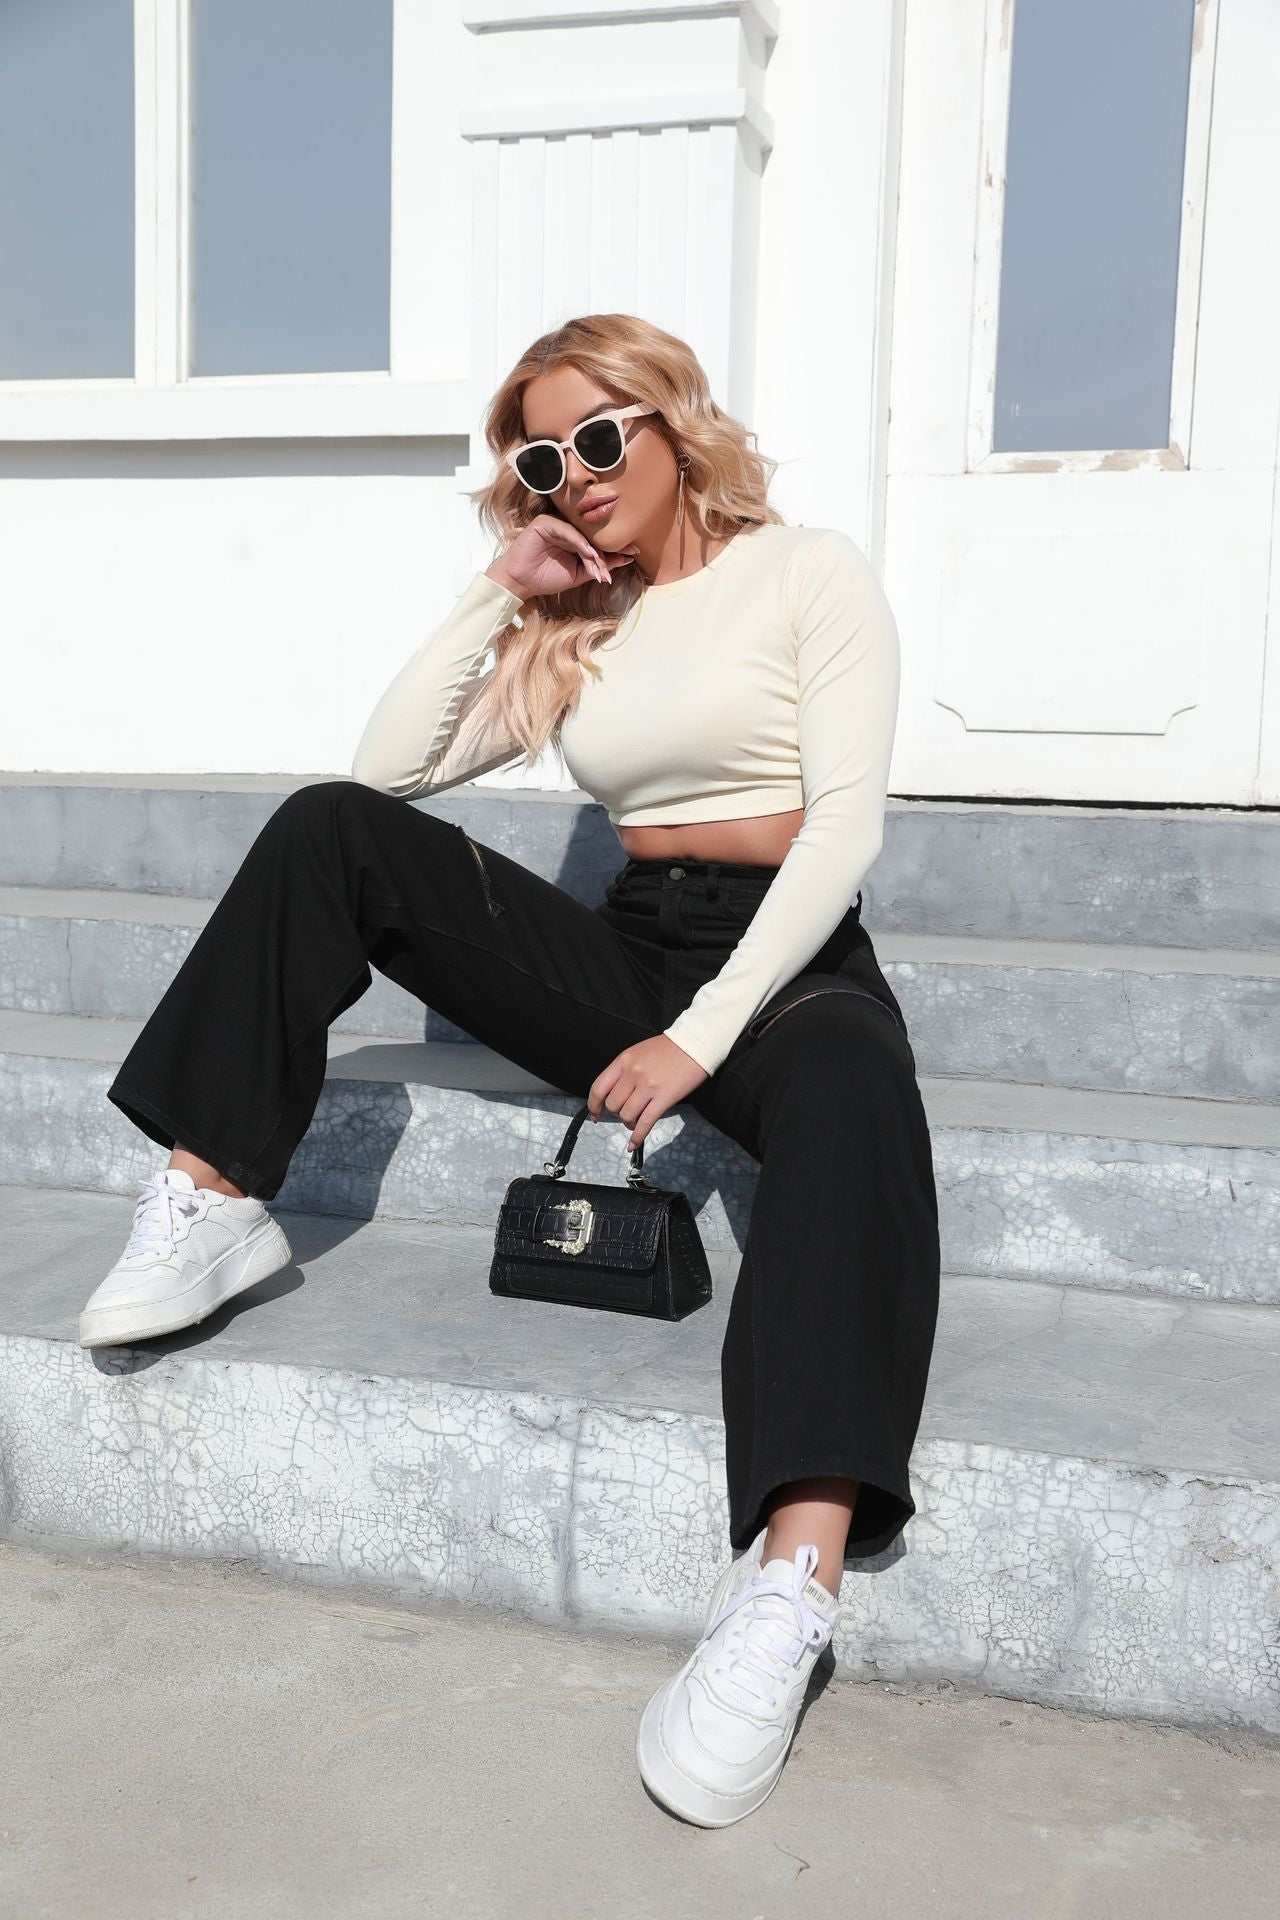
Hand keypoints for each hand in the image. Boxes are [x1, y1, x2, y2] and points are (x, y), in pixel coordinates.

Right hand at [485, 517, 638, 600]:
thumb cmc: (545, 578)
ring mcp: (556, 524)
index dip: (613, 551)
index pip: (597, 542)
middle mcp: (567, 529)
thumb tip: (626, 559)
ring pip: (581, 536)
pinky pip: (567, 532)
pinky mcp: (545, 523)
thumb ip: (599, 566)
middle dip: (605, 555)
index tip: (632, 556)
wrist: (520, 582)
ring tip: (601, 569)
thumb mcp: (578, 574)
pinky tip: (589, 555)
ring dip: (594, 553)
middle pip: (592, 538)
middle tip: (620, 563)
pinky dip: (579, 544)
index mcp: (574, 539)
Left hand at [587, 1035, 708, 1150]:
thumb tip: (614, 1094)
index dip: (593, 1105)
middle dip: (616, 1113)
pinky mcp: (664, 1098)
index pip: (598, 1088)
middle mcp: (632, 1074)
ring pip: (627, 1115)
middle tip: (626, 1112)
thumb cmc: (667, 1048)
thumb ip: (624, 1071)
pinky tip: (633, 1144)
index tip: (595, 1114)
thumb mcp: (638, 1053)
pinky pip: (645, 1122)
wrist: (694, 1044)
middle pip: (613, 1105)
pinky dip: (637, 1136)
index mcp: (623, 1061)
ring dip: (628, 1123)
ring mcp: (648, 1086)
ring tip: (635, 1122)